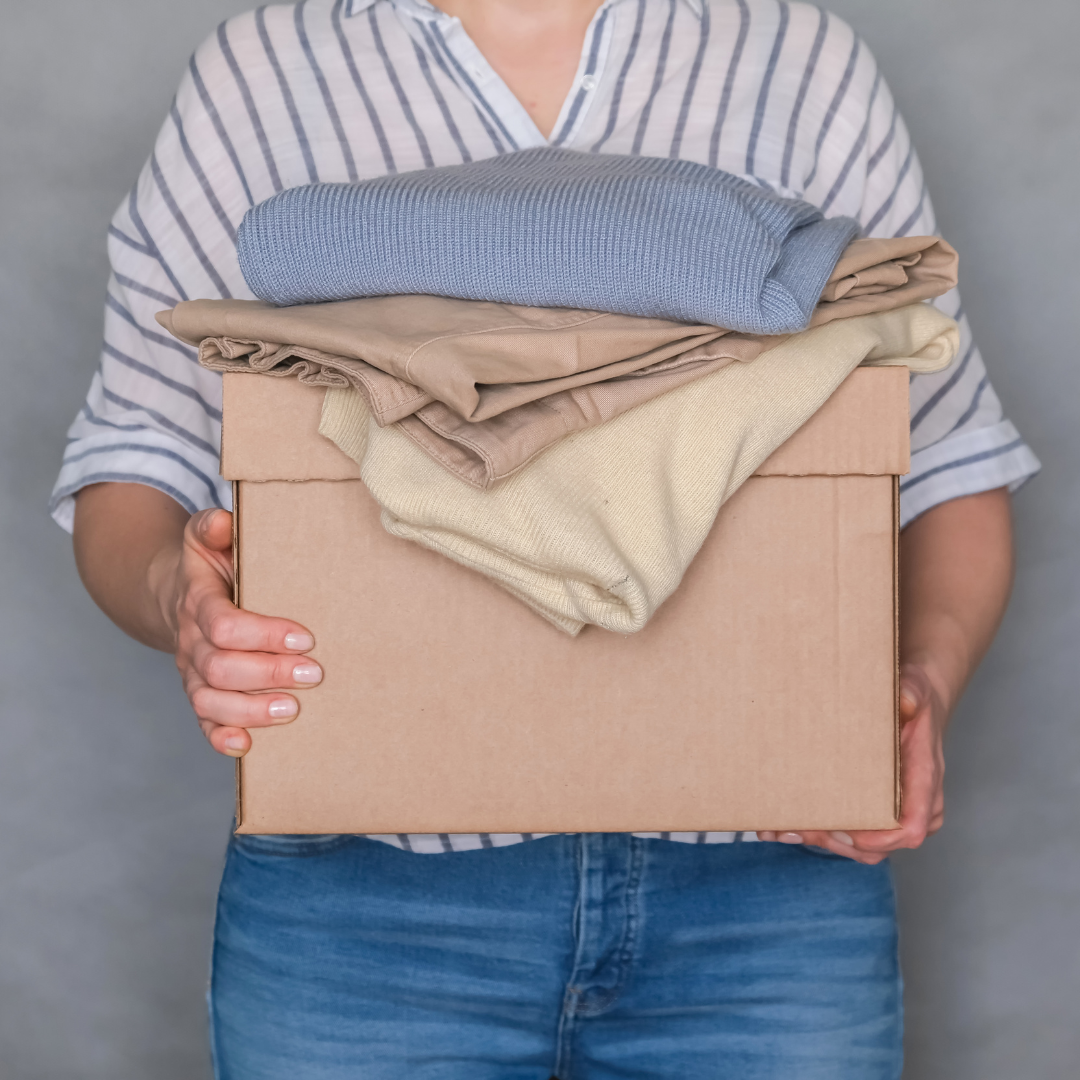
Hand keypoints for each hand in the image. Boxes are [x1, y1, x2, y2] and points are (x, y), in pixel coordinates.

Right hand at [163, 508, 321, 757]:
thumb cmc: (210, 565)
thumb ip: (213, 526)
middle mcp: (190, 641)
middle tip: (314, 674)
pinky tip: (248, 745)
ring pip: (210, 700)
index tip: (306, 637)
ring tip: (292, 709)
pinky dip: (222, 737)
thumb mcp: (207, 536)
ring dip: (252, 709)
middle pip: (221, 667)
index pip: (224, 625)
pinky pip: (203, 722)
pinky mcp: (200, 693)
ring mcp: (192, 672)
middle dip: (270, 673)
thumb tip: (224, 522)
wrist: (174, 593)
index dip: (264, 635)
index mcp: (198, 602)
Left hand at [757, 663, 946, 863]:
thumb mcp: (915, 690)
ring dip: (820, 841)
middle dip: (835, 841)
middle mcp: (915, 808)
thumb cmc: (914, 702)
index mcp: (925, 783)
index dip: (879, 839)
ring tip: (781, 827)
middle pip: (876, 846)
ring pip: (858, 847)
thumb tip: (905, 701)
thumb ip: (912, 694)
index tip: (844, 830)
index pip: (910, 828)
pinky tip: (783, 826)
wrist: (913, 706)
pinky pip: (850, 836)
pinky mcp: (875, 814)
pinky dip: (818, 833)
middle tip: (797, 827)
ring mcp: (895, 816)